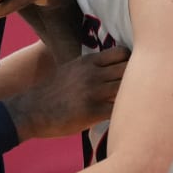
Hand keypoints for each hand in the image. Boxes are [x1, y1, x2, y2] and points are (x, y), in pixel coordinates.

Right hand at [5, 46, 127, 139]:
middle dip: (138, 79)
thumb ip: (92, 68)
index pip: (122, 53)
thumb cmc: (53, 92)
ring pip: (127, 89)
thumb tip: (112, 70)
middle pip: (130, 69)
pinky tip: (126, 119)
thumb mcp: (71, 70)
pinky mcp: (93, 112)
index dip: (131, 62)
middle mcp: (93, 74)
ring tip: (136, 105)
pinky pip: (119, 110)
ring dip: (134, 97)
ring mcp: (94, 92)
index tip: (134, 72)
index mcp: (88, 62)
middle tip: (140, 91)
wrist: (31, 110)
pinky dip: (126, 114)